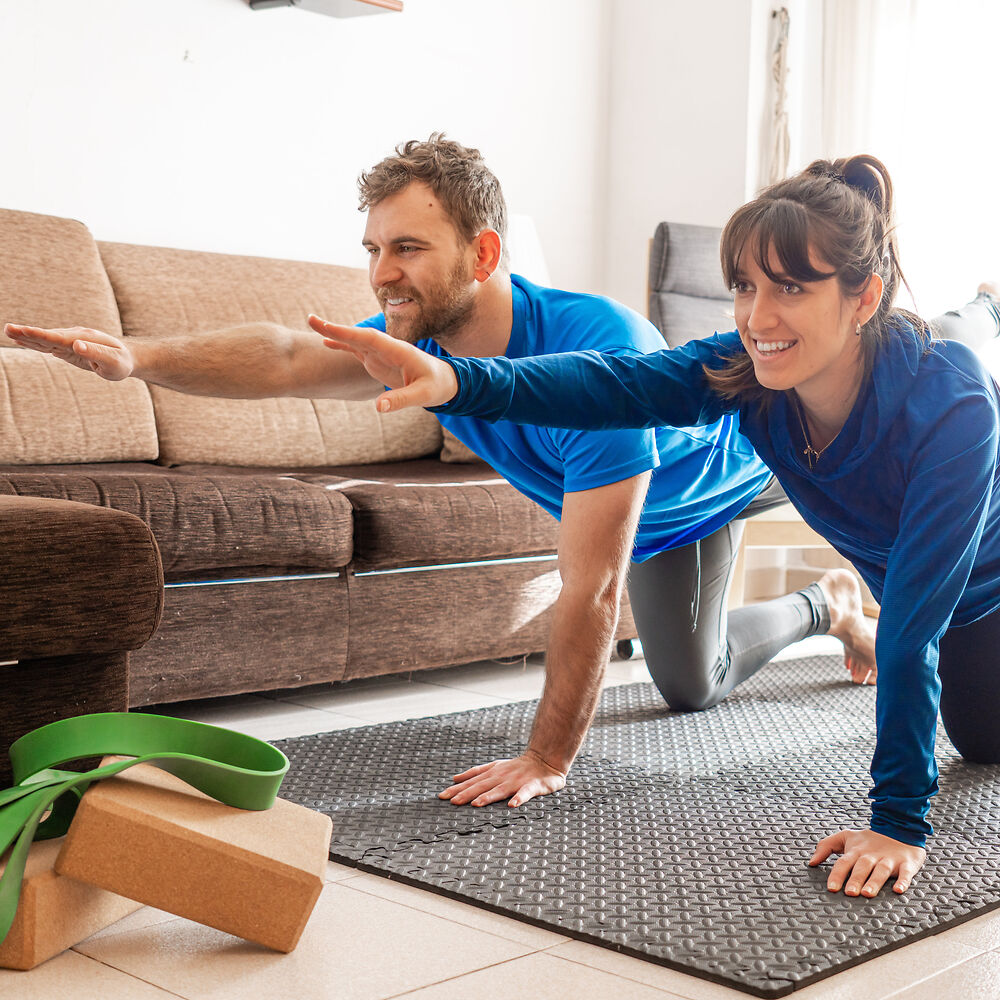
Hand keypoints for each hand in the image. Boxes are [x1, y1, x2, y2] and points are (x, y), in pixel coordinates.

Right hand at [4, 324, 134, 380]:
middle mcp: (74, 337)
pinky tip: (21, 341)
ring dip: (27, 337)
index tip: (24, 331)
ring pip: (45, 340)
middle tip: (8, 328)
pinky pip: (48, 346)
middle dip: (28, 333)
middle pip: (48, 336)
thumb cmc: (122, 362)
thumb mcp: (113, 361)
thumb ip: (96, 353)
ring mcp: (70, 342)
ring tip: (9, 332)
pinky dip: (34, 343)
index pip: (58, 338)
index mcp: (84, 339)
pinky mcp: (68, 349)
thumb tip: (77, 345)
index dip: (40, 335)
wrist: (127, 358)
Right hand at [308, 315, 457, 411]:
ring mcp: (381, 353)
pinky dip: (342, 344)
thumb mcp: (422, 395)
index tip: (329, 329)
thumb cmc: (436, 386)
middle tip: (310, 320)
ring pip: (355, 340)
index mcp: (398, 350)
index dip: (349, 334)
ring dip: (335, 333)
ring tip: (312, 325)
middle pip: (358, 336)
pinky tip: (326, 341)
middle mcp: (387, 348)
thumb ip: (400, 399)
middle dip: (335, 328)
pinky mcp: (378, 361)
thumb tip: (378, 408)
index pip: (370, 339)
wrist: (445, 381)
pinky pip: (357, 350)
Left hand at [438, 751, 566, 807]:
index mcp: (492, 773)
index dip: (457, 788)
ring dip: (488, 796)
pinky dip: (519, 798)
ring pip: (500, 790)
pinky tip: (512, 805)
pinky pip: (525, 793)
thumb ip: (475, 773)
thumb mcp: (494, 766)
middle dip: (467, 793)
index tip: (442, 796)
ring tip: (476, 804)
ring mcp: (517, 781)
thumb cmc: (518, 766)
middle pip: (482, 785)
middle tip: (453, 802)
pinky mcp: (533, 786)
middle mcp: (502, 776)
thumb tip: (454, 778)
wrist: (544, 759)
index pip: (472, 781)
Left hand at [809, 828, 925, 895]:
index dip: (837, 875)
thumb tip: (811, 862)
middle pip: (862, 867)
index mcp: (856, 851)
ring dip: (874, 882)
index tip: (832, 888)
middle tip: (850, 893)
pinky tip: (898, 889)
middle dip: (855, 880)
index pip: (844, 863)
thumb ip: (825, 847)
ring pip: (881, 871)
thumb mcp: (845, 837)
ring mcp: (889, 860)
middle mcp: (871, 856)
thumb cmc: (869, 839)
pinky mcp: (906, 863)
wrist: (899, 828)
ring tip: (868, 894)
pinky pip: (905, 873)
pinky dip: (903, 881)